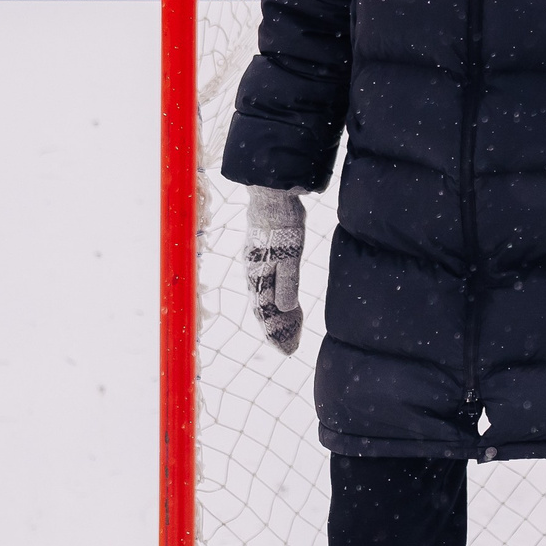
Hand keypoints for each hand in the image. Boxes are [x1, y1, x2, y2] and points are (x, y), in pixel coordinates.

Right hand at [245, 187, 305, 354]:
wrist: (273, 194)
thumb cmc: (282, 223)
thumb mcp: (289, 253)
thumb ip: (286, 281)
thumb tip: (283, 310)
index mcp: (259, 277)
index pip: (266, 314)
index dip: (276, 334)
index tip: (287, 351)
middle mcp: (255, 275)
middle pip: (264, 311)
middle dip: (277, 331)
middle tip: (290, 349)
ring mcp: (258, 266)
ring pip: (266, 299)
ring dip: (277, 318)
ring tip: (288, 331)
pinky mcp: (264, 256)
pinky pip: (268, 286)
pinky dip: (277, 300)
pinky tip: (283, 303)